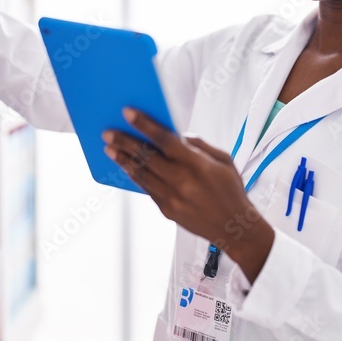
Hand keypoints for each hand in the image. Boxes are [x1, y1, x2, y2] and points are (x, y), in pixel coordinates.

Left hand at [103, 108, 274, 282]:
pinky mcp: (167, 211)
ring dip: (123, 160)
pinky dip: (135, 176)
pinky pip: (146, 189)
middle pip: (146, 157)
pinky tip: (126, 167)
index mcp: (197, 165)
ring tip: (109, 149)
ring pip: (141, 174)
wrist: (234, 228)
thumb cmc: (230, 190)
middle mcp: (181, 181)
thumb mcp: (224, 160)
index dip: (144, 124)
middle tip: (108, 133)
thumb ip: (199, 145)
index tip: (127, 113)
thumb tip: (177, 135)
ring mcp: (172, 198)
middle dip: (124, 142)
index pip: (164, 140)